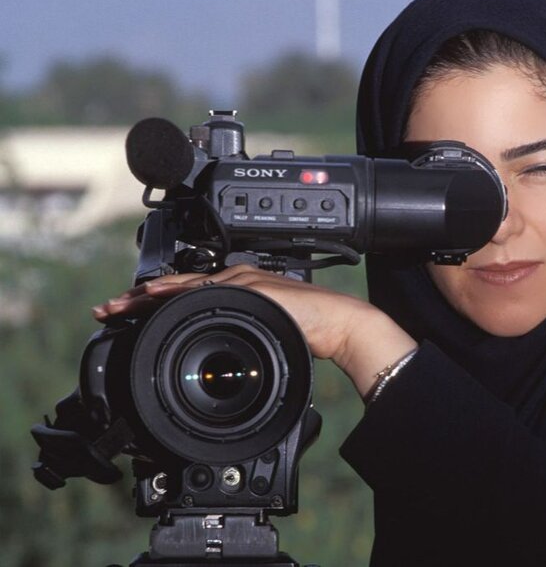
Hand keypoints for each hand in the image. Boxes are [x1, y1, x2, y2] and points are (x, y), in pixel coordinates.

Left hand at [92, 265, 416, 397]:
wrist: (339, 323)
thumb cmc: (310, 331)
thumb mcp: (268, 333)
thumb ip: (246, 335)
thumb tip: (222, 359)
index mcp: (238, 293)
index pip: (188, 296)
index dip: (155, 303)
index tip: (128, 313)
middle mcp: (237, 282)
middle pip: (178, 287)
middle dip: (140, 299)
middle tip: (109, 308)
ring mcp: (242, 283)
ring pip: (185, 285)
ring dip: (150, 296)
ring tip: (121, 305)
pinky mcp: (250, 289)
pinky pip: (206, 290)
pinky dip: (177, 293)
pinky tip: (156, 296)